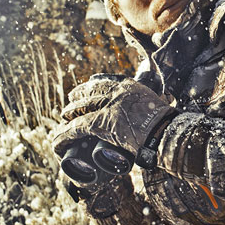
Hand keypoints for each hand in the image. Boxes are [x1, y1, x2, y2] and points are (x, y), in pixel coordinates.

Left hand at [53, 78, 176, 159]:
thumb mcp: (158, 104)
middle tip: (67, 107)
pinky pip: (77, 127)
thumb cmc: (166, 123)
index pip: (101, 83)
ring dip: (67, 117)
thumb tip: (153, 111)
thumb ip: (150, 104)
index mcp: (129, 87)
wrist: (166, 132)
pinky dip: (65, 135)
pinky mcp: (103, 123)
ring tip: (61, 122)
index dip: (86, 88)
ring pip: (80, 109)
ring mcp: (109, 107)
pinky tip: (58, 141)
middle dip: (75, 100)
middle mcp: (116, 93)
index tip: (79, 92)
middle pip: (88, 93)